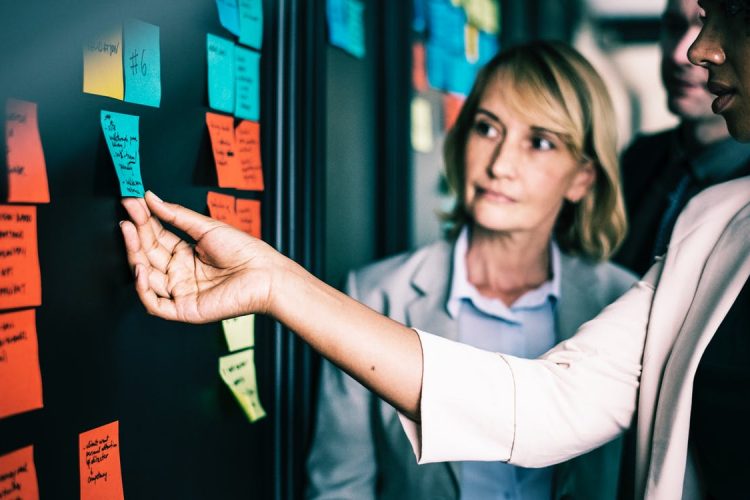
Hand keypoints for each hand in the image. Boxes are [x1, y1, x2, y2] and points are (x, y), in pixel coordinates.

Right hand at [120, 191, 277, 322]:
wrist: (265, 274)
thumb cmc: (244, 251)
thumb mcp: (207, 228)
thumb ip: (176, 216)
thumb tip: (151, 198)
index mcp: (186, 255)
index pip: (156, 238)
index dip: (143, 221)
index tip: (131, 202)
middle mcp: (180, 274)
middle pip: (148, 256)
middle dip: (135, 235)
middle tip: (126, 215)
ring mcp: (181, 292)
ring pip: (146, 278)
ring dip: (134, 256)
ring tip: (130, 232)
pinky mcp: (184, 310)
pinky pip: (155, 304)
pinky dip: (142, 288)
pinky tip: (140, 267)